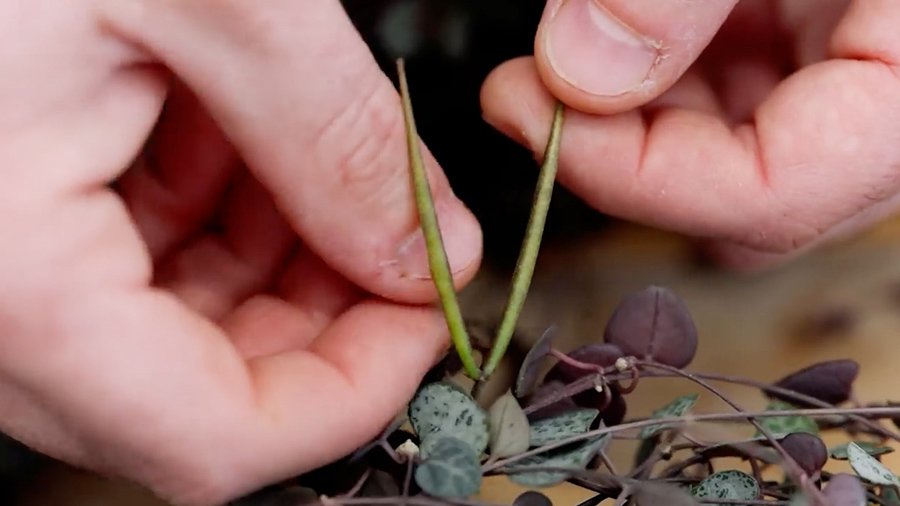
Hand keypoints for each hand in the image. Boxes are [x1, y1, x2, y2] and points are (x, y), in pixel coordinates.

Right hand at [0, 1, 480, 503]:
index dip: (353, 396)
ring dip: (284, 259)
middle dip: (332, 317)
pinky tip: (250, 132)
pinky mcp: (12, 218)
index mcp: (15, 282)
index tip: (433, 321)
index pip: (214, 442)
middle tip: (403, 233)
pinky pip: (136, 264)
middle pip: (206, 392)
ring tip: (324, 151)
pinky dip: (222, 215)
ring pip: (180, 330)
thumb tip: (432, 254)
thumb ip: (338, 138)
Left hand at [482, 0, 899, 267]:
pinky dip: (666, 73)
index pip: (781, 192)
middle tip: (532, 91)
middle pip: (754, 201)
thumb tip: (579, 71)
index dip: (639, 176)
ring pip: (737, 155)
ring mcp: (859, 72)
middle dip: (632, 154)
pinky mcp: (820, 38)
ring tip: (578, 37)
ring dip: (640, 113)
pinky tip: (624, 24)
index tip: (524, 113)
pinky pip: (737, 95)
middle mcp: (897, 97)